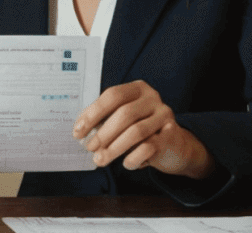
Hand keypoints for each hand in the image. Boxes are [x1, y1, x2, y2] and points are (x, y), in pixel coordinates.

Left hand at [73, 80, 215, 178]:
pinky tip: (125, 163)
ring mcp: (165, 116)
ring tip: (100, 159)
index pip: (112, 95)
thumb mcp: (122, 118)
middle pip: (124, 114)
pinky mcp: (172, 136)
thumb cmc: (140, 128)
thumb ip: (104, 119)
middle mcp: (153, 98)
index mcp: (137, 88)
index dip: (93, 113)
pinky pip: (149, 147)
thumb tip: (80, 130)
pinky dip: (133, 157)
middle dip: (103, 133)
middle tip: (89, 147)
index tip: (78, 131)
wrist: (173, 145)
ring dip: (114, 148)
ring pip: (136, 132)